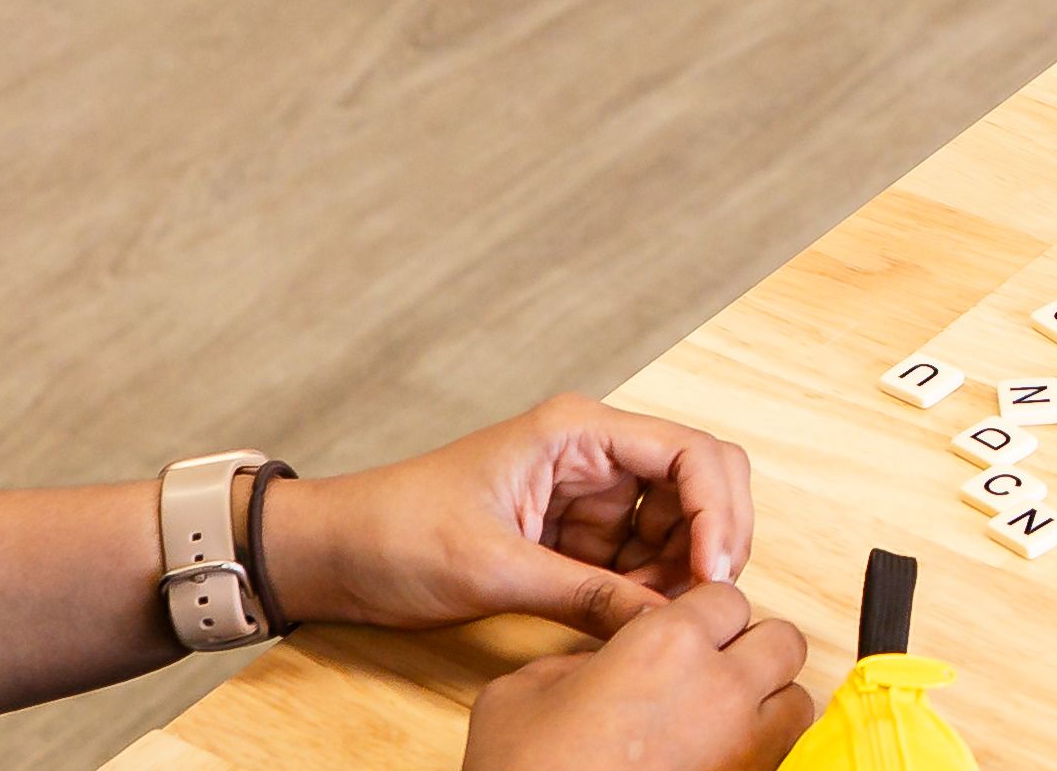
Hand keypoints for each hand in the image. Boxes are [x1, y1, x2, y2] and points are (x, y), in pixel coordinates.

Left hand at [263, 395, 755, 637]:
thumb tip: (664, 624)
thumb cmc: (397, 531)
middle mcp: (593, 455)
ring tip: (657, 622)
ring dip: (680, 575)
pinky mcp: (574, 539)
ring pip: (675, 530)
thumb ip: (585, 595)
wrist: (339, 553)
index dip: (717, 512)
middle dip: (711, 543)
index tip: (713, 575)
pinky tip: (636, 624)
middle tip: (702, 605)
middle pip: (697, 486)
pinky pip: (639, 562)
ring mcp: (587, 498)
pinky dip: (650, 594)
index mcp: (577, 432)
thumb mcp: (493, 568)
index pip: (689, 453)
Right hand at [462, 582, 811, 770]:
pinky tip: (714, 757)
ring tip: (725, 717)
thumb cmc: (523, 770)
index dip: (706, 614)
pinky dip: (762, 751)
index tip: (684, 632)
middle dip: (754, 648)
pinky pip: (781, 757)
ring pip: (798, 701)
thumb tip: (601, 667)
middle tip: (713, 668)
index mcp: (666, 642)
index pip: (728, 598)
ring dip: (770, 701)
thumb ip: (578, 662)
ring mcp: (743, 749)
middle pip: (783, 641)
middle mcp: (720, 689)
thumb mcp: (523, 693)